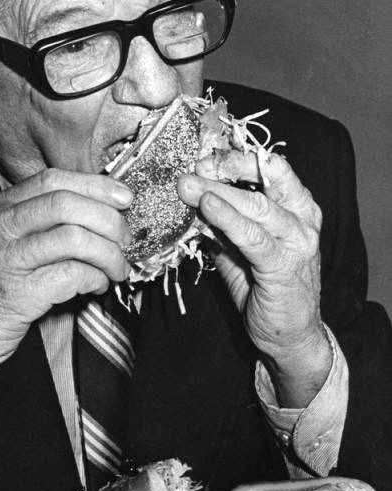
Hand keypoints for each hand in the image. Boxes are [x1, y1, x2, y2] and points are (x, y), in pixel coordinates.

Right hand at [0, 169, 132, 409]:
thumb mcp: (2, 243)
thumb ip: (39, 224)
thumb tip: (98, 214)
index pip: (53, 179)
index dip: (96, 186)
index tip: (124, 198)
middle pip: (67, 204)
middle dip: (108, 221)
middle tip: (125, 240)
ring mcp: (5, 260)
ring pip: (74, 238)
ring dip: (108, 254)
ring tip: (116, 269)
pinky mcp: (16, 295)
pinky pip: (71, 275)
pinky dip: (95, 279)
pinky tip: (96, 286)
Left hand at [178, 151, 331, 406]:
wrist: (290, 336)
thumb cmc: (266, 288)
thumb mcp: (242, 247)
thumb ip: (225, 222)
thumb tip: (192, 196)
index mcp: (296, 206)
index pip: (270, 167)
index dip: (235, 156)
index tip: (202, 153)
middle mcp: (302, 218)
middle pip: (264, 179)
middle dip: (223, 168)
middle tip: (190, 165)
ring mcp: (297, 242)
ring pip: (257, 206)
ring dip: (220, 192)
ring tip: (188, 184)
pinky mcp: (285, 267)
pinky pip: (254, 238)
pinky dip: (229, 220)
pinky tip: (208, 208)